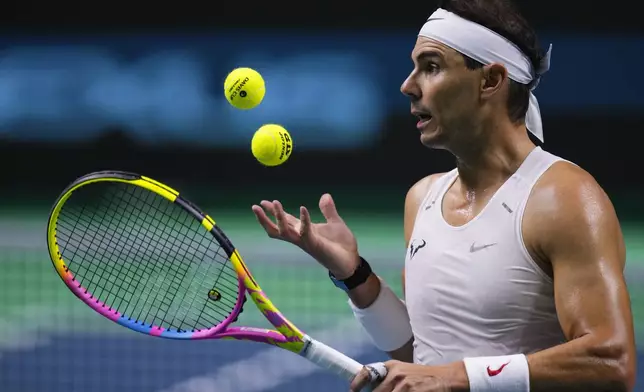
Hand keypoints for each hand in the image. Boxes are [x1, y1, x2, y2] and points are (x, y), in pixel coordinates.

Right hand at [251, 193, 359, 277]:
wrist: (351, 262)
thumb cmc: (342, 245)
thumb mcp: (335, 223)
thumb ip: (328, 210)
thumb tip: (325, 195)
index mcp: (304, 230)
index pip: (285, 220)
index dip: (274, 211)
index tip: (263, 202)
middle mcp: (301, 237)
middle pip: (277, 228)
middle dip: (265, 219)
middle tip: (255, 206)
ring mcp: (306, 242)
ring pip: (286, 231)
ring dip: (279, 217)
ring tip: (275, 203)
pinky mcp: (315, 245)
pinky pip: (305, 232)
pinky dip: (303, 220)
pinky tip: (302, 208)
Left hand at [350, 360, 468, 391]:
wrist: (445, 378)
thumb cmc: (422, 376)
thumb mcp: (403, 370)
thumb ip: (387, 377)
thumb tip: (369, 387)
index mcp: (391, 366)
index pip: (367, 372)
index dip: (357, 383)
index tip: (353, 390)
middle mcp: (395, 374)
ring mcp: (403, 386)